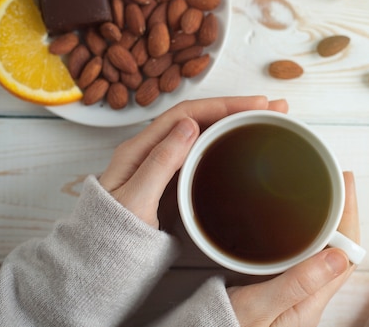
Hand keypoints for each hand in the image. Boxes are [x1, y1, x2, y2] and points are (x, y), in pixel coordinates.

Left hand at [99, 96, 288, 226]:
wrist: (95, 263)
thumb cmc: (109, 234)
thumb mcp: (135, 200)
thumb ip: (160, 162)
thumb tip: (190, 125)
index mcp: (139, 148)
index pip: (187, 113)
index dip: (223, 104)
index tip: (255, 105)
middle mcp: (151, 150)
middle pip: (198, 118)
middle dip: (236, 109)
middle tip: (273, 108)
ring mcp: (160, 165)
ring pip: (201, 134)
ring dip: (233, 123)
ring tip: (265, 120)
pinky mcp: (169, 181)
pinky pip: (200, 153)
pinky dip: (224, 143)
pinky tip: (239, 146)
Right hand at [227, 171, 359, 326]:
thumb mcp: (258, 308)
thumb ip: (296, 284)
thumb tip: (339, 256)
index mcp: (310, 302)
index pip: (346, 254)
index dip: (349, 216)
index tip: (345, 183)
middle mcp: (309, 298)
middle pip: (339, 249)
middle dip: (342, 213)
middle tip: (337, 179)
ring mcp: (295, 296)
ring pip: (323, 253)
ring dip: (327, 223)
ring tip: (324, 194)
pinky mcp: (279, 293)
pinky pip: (303, 259)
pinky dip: (306, 236)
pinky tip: (296, 225)